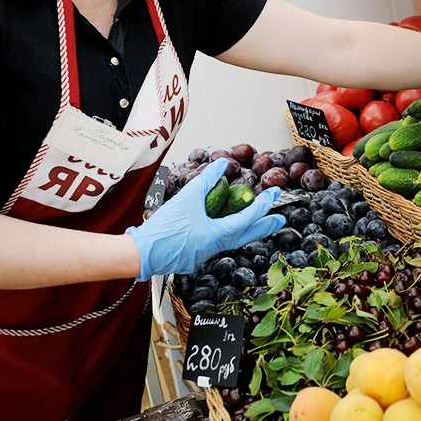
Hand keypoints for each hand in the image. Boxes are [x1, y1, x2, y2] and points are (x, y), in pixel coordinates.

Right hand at [125, 158, 285, 280]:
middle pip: (246, 236)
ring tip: (255, 222)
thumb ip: (205, 180)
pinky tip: (223, 228)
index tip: (274, 195)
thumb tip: (222, 164)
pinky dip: (226, 234)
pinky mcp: (193, 256)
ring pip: (232, 241)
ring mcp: (204, 255)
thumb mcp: (186, 199)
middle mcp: (214, 248)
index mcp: (216, 236)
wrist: (140, 254)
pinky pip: (216, 244)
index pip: (246, 219)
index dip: (262, 206)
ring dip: (245, 230)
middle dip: (264, 226)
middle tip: (280, 219)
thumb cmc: (163, 230)